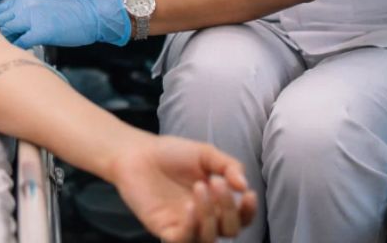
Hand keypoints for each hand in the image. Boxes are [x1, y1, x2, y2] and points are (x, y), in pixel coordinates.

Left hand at [0, 0, 129, 47]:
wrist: (89, 15)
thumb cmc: (65, 16)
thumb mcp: (38, 8)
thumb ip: (20, 15)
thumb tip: (3, 31)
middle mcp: (23, 5)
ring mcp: (31, 17)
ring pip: (4, 30)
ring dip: (0, 44)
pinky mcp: (41, 30)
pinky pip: (19, 43)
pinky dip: (15, 51)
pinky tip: (15, 59)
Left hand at [110, 135, 257, 242]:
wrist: (137, 152)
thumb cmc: (172, 153)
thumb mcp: (206, 154)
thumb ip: (229, 166)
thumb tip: (244, 185)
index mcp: (216, 203)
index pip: (241, 218)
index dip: (248, 211)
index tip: (247, 193)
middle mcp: (203, 218)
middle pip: (229, 230)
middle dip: (229, 209)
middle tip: (216, 182)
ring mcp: (184, 225)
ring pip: (208, 239)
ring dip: (209, 216)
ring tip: (200, 187)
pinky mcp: (165, 229)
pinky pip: (183, 240)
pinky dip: (191, 226)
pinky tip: (189, 206)